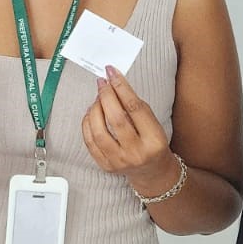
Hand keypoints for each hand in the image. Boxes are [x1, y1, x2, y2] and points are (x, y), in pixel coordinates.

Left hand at [82, 66, 178, 190]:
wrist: (151, 171)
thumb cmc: (152, 142)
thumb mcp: (153, 123)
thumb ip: (135, 106)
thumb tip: (113, 83)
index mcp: (154, 140)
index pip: (135, 108)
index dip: (121, 87)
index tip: (112, 72)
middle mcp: (137, 152)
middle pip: (116, 119)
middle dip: (106, 96)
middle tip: (102, 83)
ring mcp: (119, 161)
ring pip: (99, 131)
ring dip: (95, 109)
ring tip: (97, 99)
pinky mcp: (105, 166)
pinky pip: (90, 142)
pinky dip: (88, 124)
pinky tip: (91, 113)